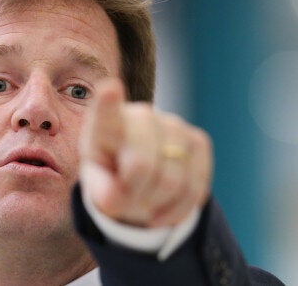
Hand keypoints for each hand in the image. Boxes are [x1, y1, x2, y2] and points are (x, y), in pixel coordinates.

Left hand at [80, 78, 212, 227]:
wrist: (140, 178)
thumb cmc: (112, 179)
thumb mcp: (99, 188)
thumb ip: (102, 192)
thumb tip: (115, 197)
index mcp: (104, 125)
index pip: (106, 113)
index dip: (109, 102)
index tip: (110, 88)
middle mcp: (140, 116)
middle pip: (142, 165)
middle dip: (135, 193)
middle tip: (125, 200)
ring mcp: (172, 125)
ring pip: (172, 181)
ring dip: (157, 203)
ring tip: (144, 201)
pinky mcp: (198, 141)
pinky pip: (194, 187)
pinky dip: (178, 209)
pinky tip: (164, 207)